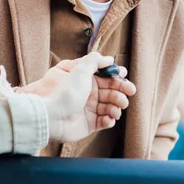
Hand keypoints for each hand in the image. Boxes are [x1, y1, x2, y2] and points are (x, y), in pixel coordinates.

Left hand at [20, 52, 135, 142]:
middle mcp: (90, 94)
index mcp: (88, 81)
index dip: (118, 78)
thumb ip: (95, 60)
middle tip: (129, 93)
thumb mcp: (80, 70)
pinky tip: (109, 119)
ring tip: (116, 109)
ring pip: (111, 107)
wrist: (53, 116)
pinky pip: (105, 122)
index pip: (108, 78)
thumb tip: (109, 59)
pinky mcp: (90, 124)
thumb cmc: (67, 92)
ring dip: (117, 107)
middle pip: (112, 92)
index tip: (124, 77)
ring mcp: (90, 109)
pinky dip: (110, 120)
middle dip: (121, 92)